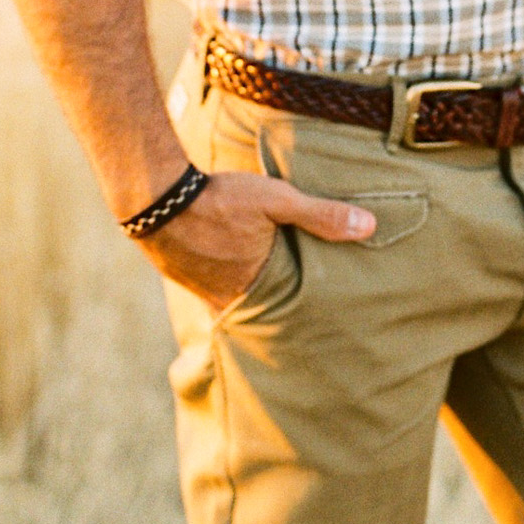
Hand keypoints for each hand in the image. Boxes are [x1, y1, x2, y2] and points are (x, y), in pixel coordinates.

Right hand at [137, 167, 374, 311]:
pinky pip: (207, 286)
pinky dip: (221, 283)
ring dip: (246, 297)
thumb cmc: (219, 198)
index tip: (317, 328)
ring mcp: (198, 287)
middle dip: (274, 313)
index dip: (298, 320)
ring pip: (230, 300)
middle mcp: (223, 296)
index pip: (284, 316)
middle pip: (256, 312)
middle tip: (296, 320)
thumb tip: (369, 226)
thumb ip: (321, 215)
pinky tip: (227, 271)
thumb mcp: (277, 200)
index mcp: (252, 288)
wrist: (154, 194)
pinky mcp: (178, 272)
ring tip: (266, 295)